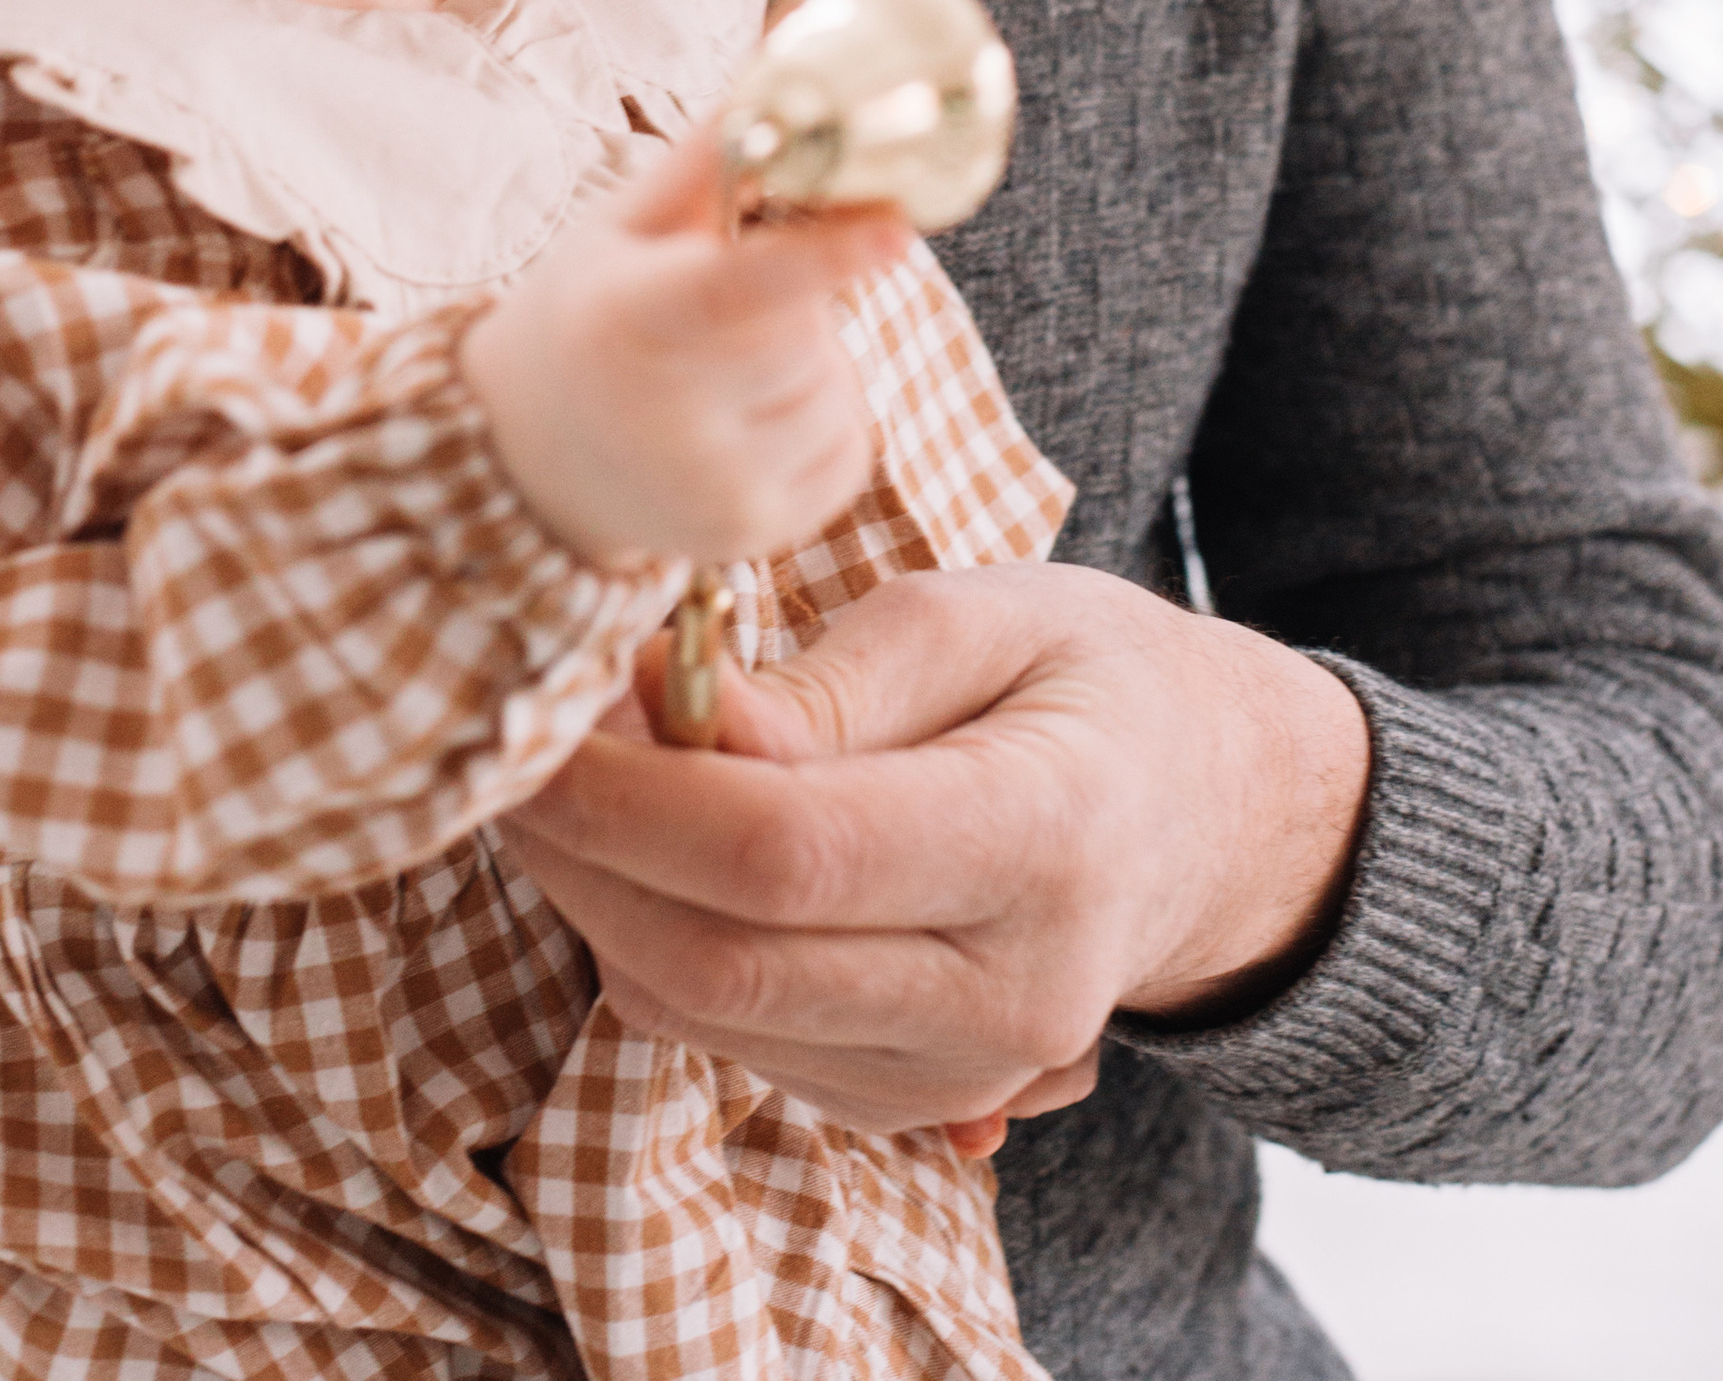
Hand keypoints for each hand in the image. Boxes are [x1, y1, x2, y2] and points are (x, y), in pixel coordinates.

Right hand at [461, 127, 907, 570]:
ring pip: (837, 389)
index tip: (896, 227)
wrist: (528, 458)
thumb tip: (794, 68)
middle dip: (800, 300)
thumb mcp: (626, 226)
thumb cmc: (591, 311)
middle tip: (734, 301)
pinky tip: (755, 415)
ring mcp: (710, 489)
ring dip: (813, 360)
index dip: (822, 257)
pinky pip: (849, 449)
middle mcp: (665, 419)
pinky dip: (825, 418)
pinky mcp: (751, 536)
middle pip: (805, 331)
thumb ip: (712, 157)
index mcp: (627, 320)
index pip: (738, 289)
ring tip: (732, 366)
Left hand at [504, 561, 1372, 1139]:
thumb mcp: (986, 614)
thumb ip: (833, 679)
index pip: (790, 853)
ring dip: (603, 907)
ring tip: (579, 780)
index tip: (535, 725)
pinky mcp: (912, 1109)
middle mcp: (1011, 996)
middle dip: (583, 860)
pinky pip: (733, 1047)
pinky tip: (649, 851)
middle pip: (727, 964)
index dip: (631, 798)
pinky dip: (657, 949)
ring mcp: (964, 1077)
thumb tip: (676, 715)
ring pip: (708, 1022)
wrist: (1206, 817)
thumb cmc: (1089, 680)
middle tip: (516, 751)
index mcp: (1047, 839)